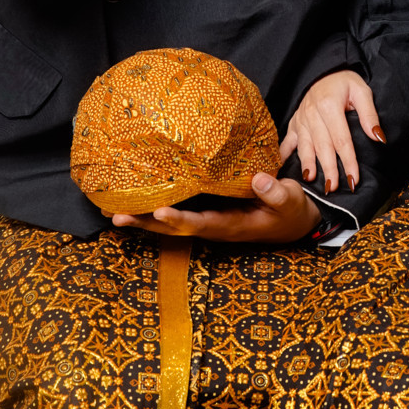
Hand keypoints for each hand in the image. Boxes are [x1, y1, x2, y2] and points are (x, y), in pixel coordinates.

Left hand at [109, 175, 320, 242]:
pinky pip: (179, 213)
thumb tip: (259, 179)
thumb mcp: (290, 201)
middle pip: (175, 229)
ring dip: (144, 219)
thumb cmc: (291, 210)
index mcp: (233, 226)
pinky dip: (156, 211)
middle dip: (147, 223)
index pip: (201, 224)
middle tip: (117, 216)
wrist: (294, 221)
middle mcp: (215, 227)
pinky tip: (138, 202)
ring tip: (114, 214)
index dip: (180, 220)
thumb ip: (276, 192)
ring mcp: (209, 221)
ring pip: (172, 224)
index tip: (160, 212)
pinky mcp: (208, 213)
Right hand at [279, 70, 383, 194]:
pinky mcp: (294, 122)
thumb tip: (378, 137)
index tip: (353, 179)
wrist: (324, 70)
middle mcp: (312, 114)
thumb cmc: (344, 82)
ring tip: (311, 181)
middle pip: (322, 146)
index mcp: (329, 106)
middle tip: (333, 188)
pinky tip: (283, 168)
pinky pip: (287, 141)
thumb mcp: (361, 91)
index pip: (342, 139)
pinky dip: (284, 155)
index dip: (348, 161)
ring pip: (305, 146)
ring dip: (308, 164)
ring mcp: (301, 119)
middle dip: (328, 168)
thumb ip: (369, 114)